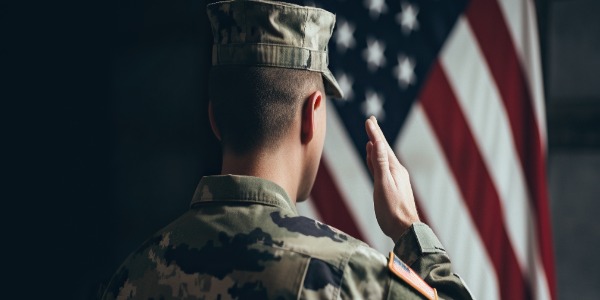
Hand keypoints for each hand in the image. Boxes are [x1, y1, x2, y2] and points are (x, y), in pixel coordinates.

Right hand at [365, 116, 419, 241]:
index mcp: (394, 168)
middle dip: (376, 136)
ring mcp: (394, 179)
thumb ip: (379, 163)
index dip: (375, 132)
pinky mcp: (391, 188)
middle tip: (371, 122)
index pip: (383, 146)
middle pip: (384, 149)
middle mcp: (396, 171)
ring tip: (371, 138)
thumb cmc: (392, 210)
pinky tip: (373, 160)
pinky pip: (382, 169)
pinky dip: (376, 161)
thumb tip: (377, 142)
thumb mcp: (383, 184)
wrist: (404, 230)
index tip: (369, 119)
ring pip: (383, 159)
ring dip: (376, 147)